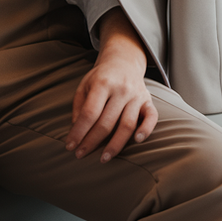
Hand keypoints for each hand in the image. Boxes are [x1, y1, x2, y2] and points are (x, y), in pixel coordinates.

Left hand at [66, 8, 157, 162]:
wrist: (123, 62)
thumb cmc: (100, 78)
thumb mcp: (84, 86)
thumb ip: (79, 107)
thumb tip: (76, 131)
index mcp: (102, 84)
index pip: (89, 113)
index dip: (79, 132)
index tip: (70, 146)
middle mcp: (121, 90)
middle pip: (106, 122)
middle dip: (92, 141)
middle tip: (81, 155)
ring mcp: (137, 96)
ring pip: (127, 125)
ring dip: (115, 145)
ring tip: (104, 158)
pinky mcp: (148, 101)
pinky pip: (151, 118)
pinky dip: (146, 130)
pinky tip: (137, 141)